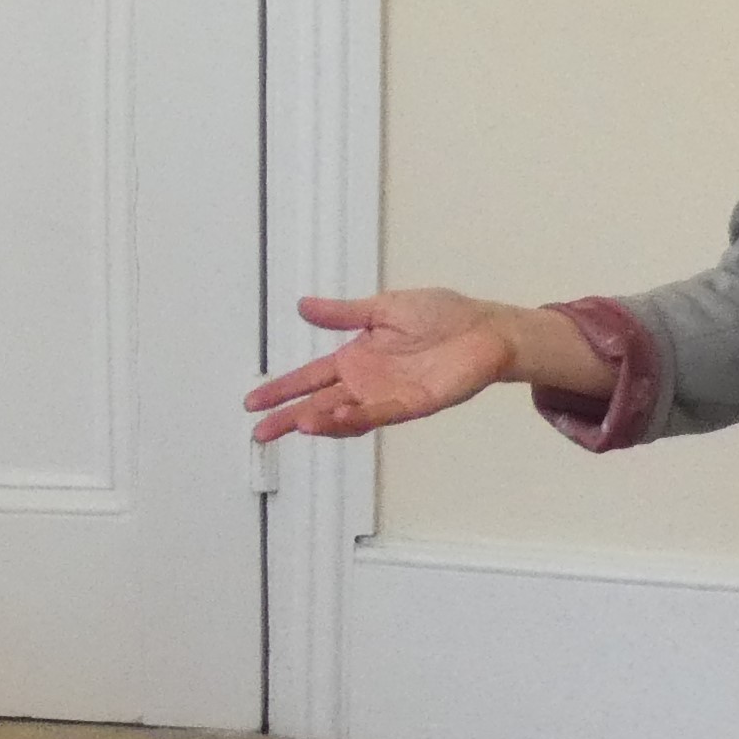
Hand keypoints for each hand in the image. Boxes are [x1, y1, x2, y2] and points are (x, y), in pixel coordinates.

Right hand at [245, 292, 585, 440]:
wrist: (485, 328)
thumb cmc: (442, 315)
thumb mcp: (383, 308)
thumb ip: (342, 313)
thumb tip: (302, 306)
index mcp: (356, 359)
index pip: (310, 378)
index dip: (283, 389)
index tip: (254, 401)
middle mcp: (367, 383)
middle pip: (319, 405)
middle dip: (290, 418)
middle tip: (261, 432)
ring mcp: (388, 396)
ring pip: (346, 416)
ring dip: (322, 422)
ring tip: (298, 424)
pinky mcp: (414, 404)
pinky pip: (380, 414)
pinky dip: (358, 417)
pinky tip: (336, 417)